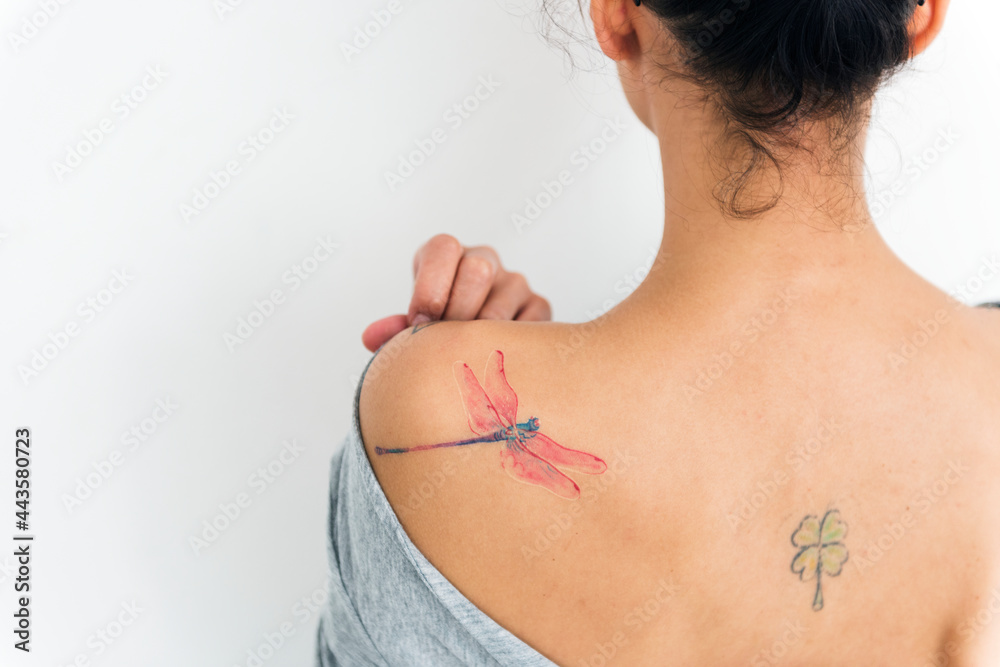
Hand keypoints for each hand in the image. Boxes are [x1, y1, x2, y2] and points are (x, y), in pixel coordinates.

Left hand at [362, 234, 550, 351]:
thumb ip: (395, 331)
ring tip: (466, 355)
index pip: (443, 248)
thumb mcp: (414, 325)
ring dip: (480, 335)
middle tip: (445, 342)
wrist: (475, 344)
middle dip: (456, 313)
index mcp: (448, 255)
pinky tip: (493, 356)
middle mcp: (484, 260)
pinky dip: (508, 345)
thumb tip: (371, 338)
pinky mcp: (538, 306)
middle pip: (477, 271)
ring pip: (502, 302)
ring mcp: (515, 282)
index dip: (429, 286)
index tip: (419, 321)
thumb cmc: (438, 329)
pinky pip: (527, 325)